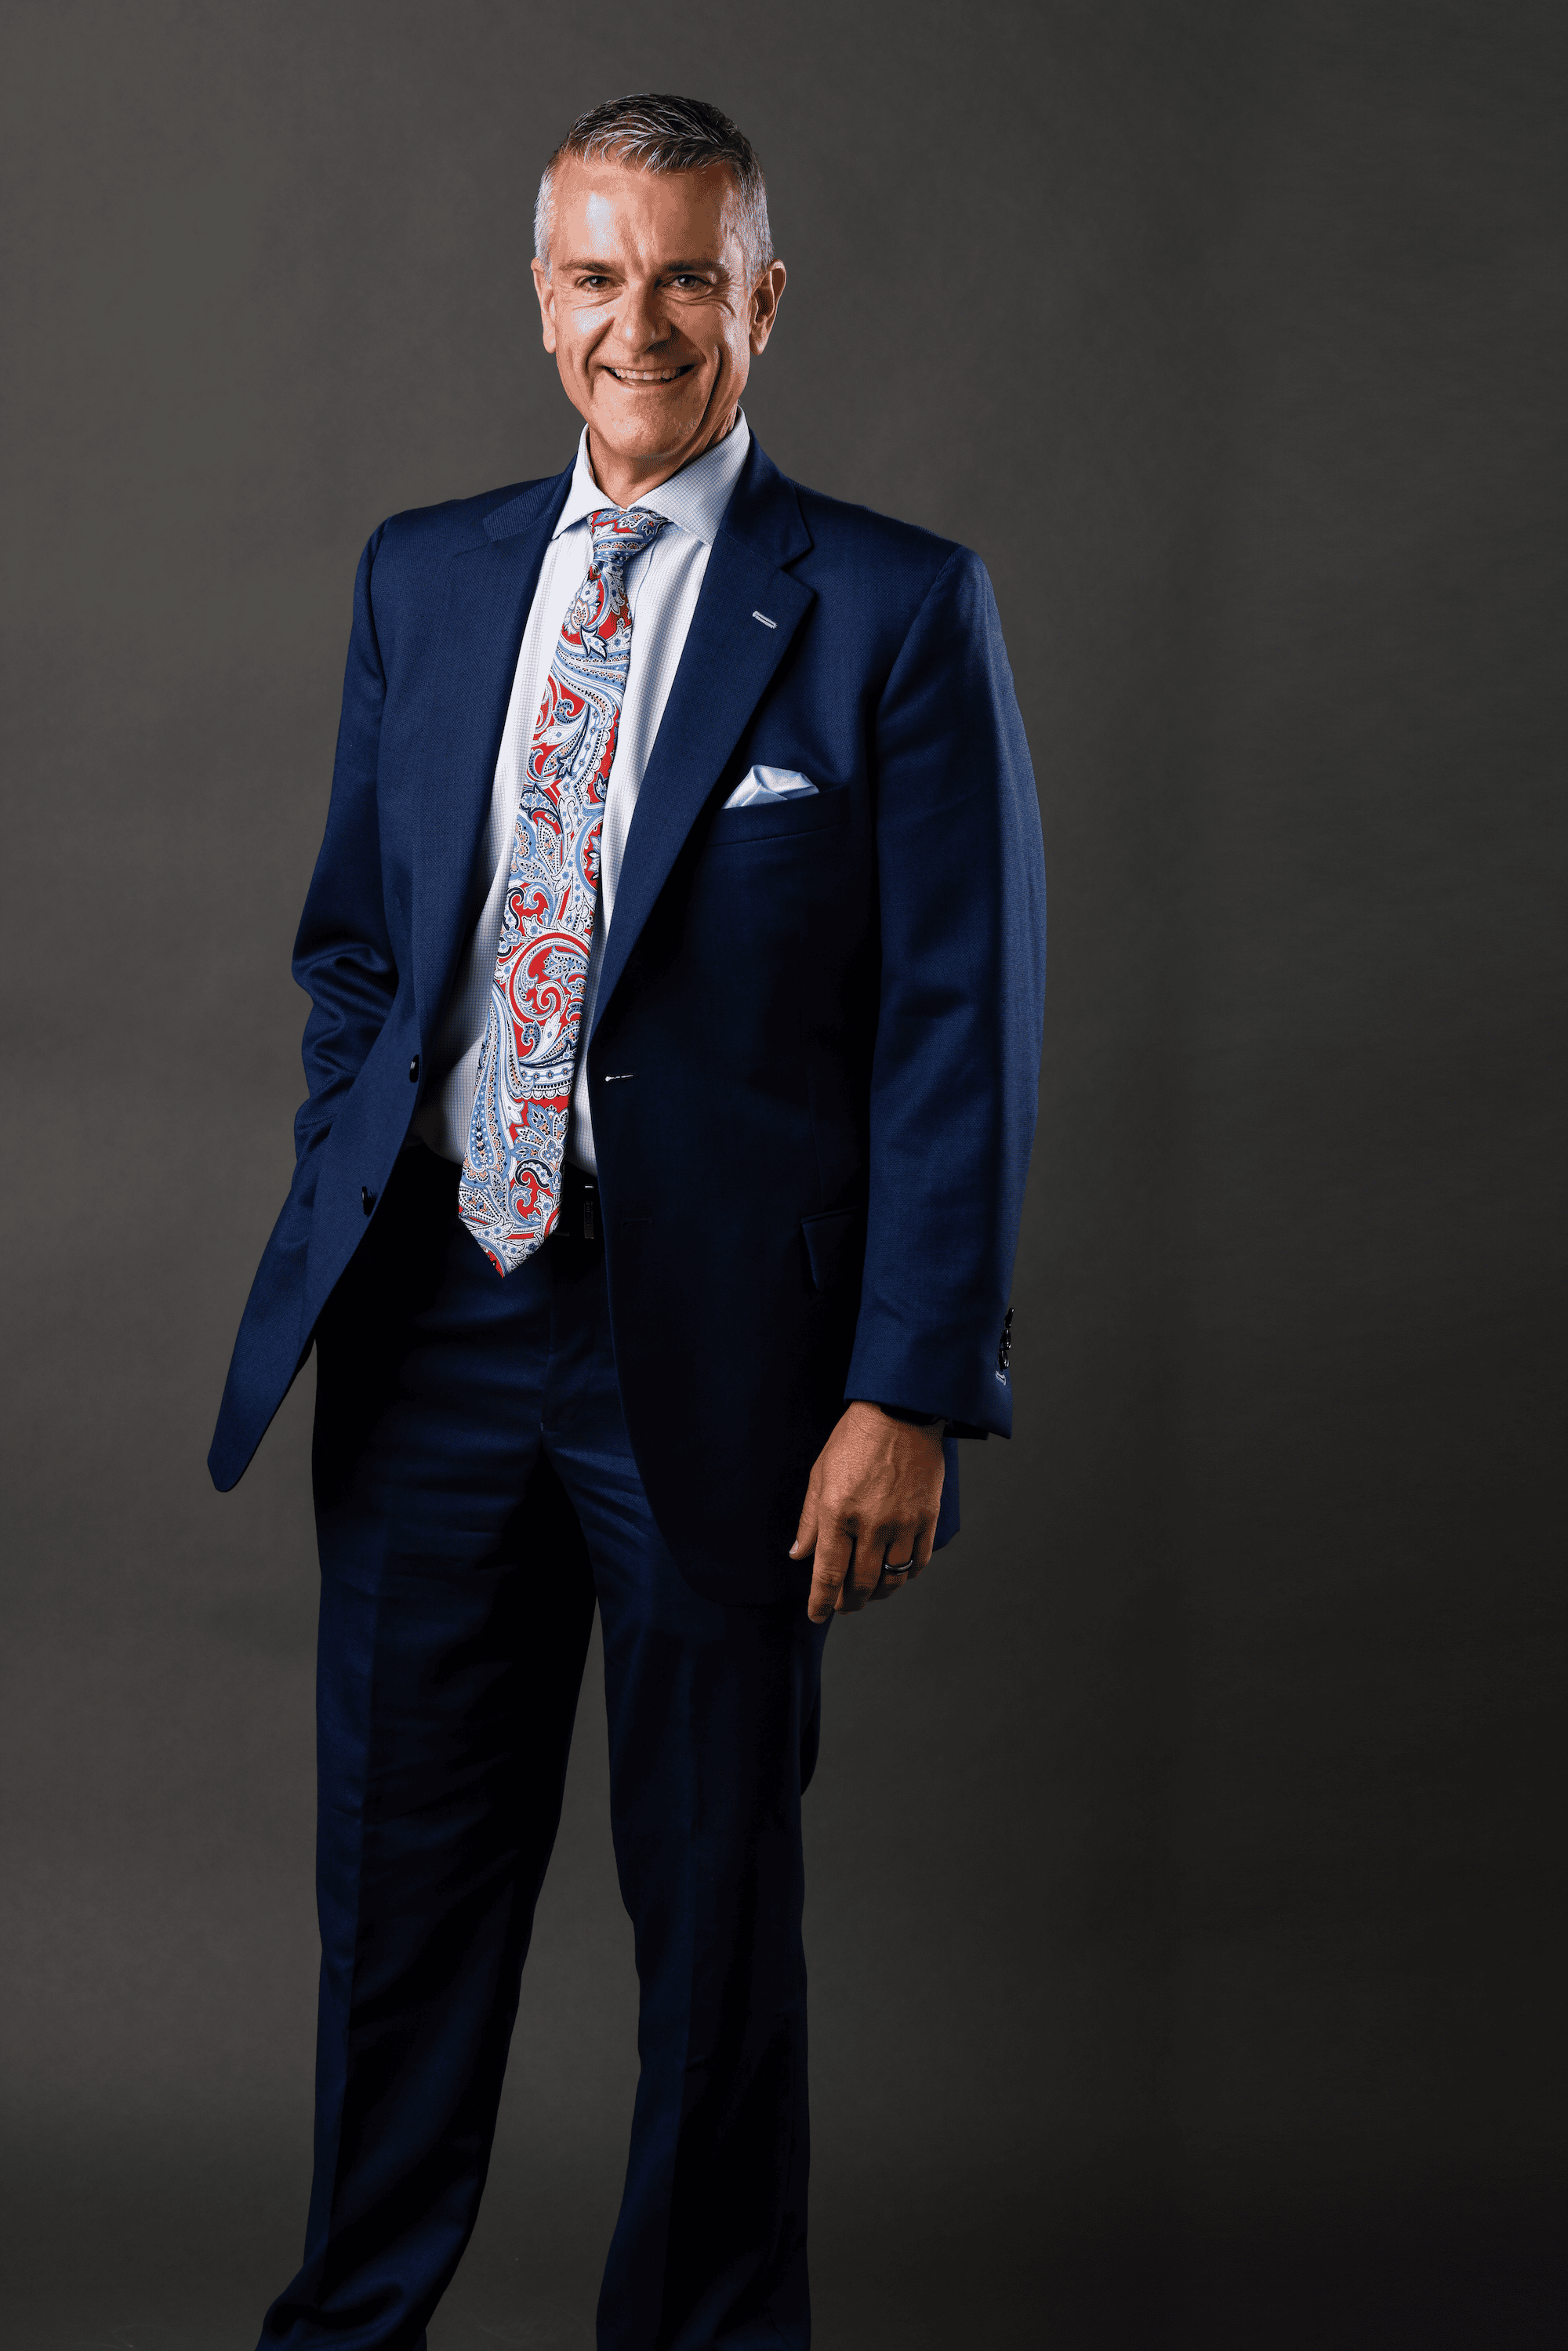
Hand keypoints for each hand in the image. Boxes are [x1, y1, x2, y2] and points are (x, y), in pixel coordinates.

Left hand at [791, 1402, 945, 1622]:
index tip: (817, 1615)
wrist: (901, 1412)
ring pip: (891, 1578)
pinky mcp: (927, 1518)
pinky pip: (918, 1562)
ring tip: (869, 1594)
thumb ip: (810, 1521)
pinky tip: (896, 1575)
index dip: (821, 1602)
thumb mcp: (820, 1475)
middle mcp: (871, 1524)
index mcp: (838, 1513)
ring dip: (878, 1594)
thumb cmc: (855, 1439)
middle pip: (861, 1583)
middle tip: (843, 1607)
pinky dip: (905, 1576)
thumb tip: (799, 1556)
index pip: (828, 1574)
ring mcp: (903, 1523)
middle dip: (849, 1602)